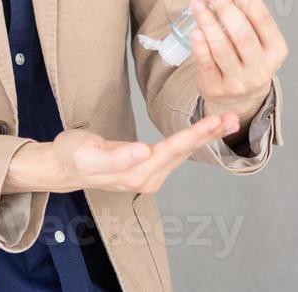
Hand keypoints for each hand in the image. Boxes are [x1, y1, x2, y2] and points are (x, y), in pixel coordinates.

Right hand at [5, 113, 238, 194]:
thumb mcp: (86, 152)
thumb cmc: (73, 155)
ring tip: (227, 121)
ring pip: (183, 154)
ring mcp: (149, 177)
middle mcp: (147, 179)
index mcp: (135, 173)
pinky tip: (206, 132)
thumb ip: (115, 155)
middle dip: (209, 135)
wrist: (63, 167)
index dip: (194, 135)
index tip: (215, 121)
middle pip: (183, 153)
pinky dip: (193, 141)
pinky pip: (176, 155)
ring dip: (205, 138)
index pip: (171, 150)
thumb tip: (143, 152)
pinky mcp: (148, 171)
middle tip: (234, 118)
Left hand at [189, 0, 287, 130]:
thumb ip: (246, 16)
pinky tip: (194, 29)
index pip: (263, 20)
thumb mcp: (259, 41)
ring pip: (222, 48)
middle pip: (242, 34)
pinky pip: (206, 64)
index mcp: (276, 50)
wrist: (240, 100)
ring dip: (208, 22)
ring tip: (198, 3)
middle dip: (225, 7)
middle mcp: (261, 68)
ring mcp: (239, 81)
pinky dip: (200, 45)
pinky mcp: (217, 88)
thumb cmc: (248, 59)